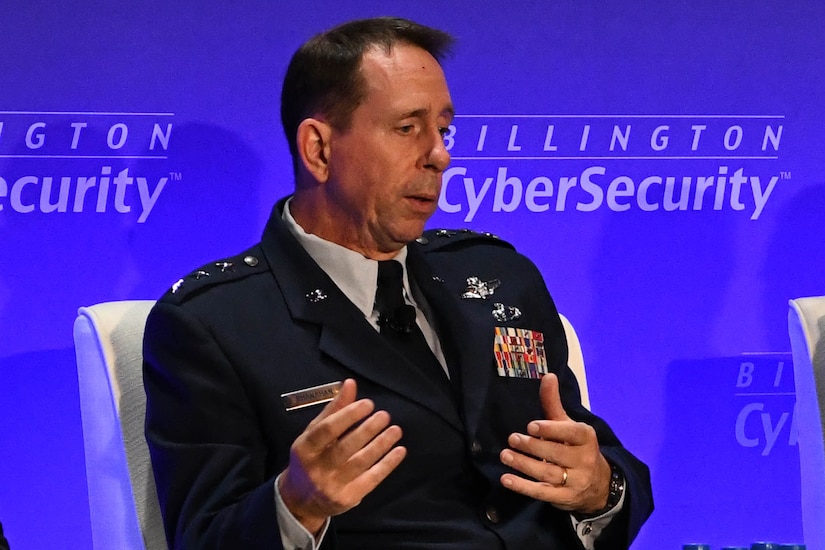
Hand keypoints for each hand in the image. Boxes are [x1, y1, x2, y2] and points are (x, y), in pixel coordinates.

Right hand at [278, 379, 406, 533]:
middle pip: (345, 448)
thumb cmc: (311, 457)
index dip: (348, 415)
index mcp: (304, 448)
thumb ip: (334, 409)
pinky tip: (399, 450)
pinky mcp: (348, 498)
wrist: (301, 500)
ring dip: (381, 445)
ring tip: (396, 430)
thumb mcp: (314, 433)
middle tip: (384, 415)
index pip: (326, 430)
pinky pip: (371, 479)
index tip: (368, 404)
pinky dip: (387, 464)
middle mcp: (316, 468)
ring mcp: (332, 486)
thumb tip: (351, 383)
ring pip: (360, 463)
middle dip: (367, 430)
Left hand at [499, 373, 610, 513]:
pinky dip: (523, 487)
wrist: (598, 485)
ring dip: (524, 465)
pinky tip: (506, 479)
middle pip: (557, 453)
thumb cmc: (576, 448)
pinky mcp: (564, 498)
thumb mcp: (568, 425)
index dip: (552, 429)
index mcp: (586, 438)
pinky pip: (542, 493)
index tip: (531, 426)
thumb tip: (547, 375)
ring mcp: (575, 481)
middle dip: (533, 447)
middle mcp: (583, 460)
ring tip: (505, 455)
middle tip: (512, 438)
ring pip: (548, 474)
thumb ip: (554, 404)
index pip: (572, 432)